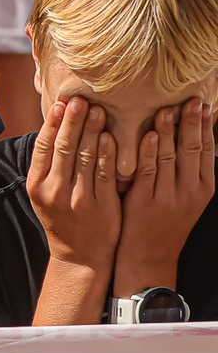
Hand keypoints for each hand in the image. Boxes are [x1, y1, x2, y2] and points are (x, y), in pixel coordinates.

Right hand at [26, 97, 121, 271]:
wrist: (80, 256)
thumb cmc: (63, 219)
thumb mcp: (45, 194)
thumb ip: (49, 166)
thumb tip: (55, 128)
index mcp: (37, 185)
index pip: (43, 147)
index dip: (52, 124)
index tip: (61, 104)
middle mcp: (54, 191)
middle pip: (64, 148)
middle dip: (72, 121)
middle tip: (80, 99)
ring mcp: (78, 199)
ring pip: (84, 157)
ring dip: (91, 131)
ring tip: (98, 110)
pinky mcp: (101, 206)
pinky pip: (104, 174)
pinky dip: (106, 153)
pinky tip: (110, 136)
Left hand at [116, 98, 214, 287]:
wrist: (149, 254)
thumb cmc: (165, 218)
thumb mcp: (187, 194)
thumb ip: (188, 168)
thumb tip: (190, 133)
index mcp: (204, 186)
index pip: (206, 149)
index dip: (205, 125)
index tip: (204, 103)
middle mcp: (191, 191)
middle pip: (193, 149)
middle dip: (192, 122)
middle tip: (191, 98)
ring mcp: (169, 196)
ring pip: (171, 156)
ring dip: (169, 131)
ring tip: (167, 108)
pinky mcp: (146, 200)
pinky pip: (149, 170)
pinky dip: (150, 150)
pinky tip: (150, 134)